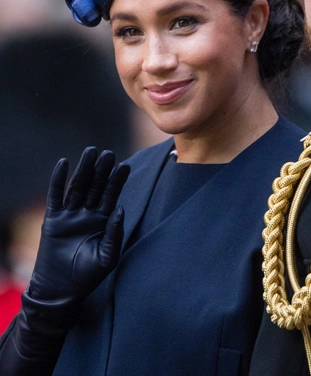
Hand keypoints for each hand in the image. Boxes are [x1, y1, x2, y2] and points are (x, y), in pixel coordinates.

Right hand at [29, 147, 129, 303]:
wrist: (61, 291)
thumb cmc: (87, 277)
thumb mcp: (107, 257)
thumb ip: (115, 233)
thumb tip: (120, 208)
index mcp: (103, 221)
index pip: (111, 195)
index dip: (117, 181)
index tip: (124, 166)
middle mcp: (87, 214)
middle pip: (96, 186)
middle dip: (102, 170)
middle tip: (108, 153)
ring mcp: (70, 215)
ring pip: (78, 187)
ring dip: (84, 169)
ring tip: (91, 152)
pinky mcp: (53, 220)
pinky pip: (55, 196)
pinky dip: (58, 179)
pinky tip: (63, 163)